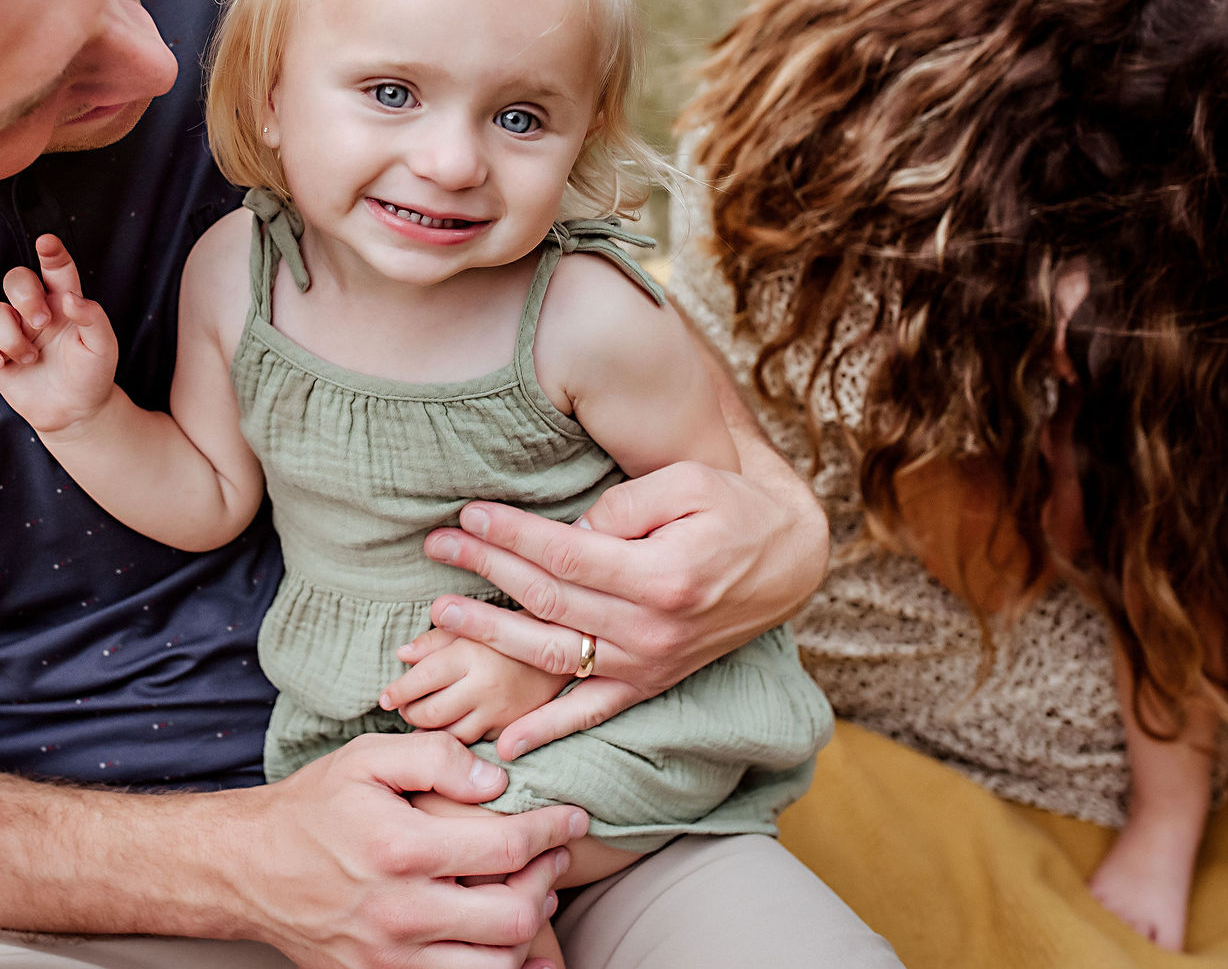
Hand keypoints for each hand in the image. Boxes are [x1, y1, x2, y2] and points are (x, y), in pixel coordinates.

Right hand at [0, 234, 118, 435]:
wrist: (75, 413)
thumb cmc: (92, 374)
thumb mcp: (104, 347)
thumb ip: (93, 318)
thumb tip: (71, 299)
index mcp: (63, 301)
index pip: (56, 268)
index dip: (51, 252)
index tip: (46, 242)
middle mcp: (34, 310)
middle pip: (15, 279)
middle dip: (24, 297)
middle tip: (42, 324)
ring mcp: (12, 331)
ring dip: (10, 337)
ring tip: (30, 359)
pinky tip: (0, 365)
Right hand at [229, 731, 581, 968]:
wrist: (247, 869)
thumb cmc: (312, 808)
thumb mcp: (365, 759)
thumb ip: (435, 758)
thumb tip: (496, 781)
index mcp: (400, 849)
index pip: (507, 849)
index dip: (553, 832)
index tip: (573, 819)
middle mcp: (399, 912)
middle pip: (513, 918)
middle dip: (547, 883)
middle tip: (553, 857)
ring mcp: (390, 957)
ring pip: (495, 966)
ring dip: (527, 931)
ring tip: (528, 894)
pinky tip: (509, 945)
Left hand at [380, 632, 571, 746]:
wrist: (573, 649)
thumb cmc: (516, 629)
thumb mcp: (478, 624)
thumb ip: (438, 639)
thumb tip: (402, 655)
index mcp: (472, 652)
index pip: (420, 679)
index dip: (397, 691)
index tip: (384, 697)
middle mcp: (485, 685)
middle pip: (429, 713)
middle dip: (409, 714)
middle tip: (403, 709)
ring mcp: (501, 712)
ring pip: (449, 736)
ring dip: (429, 732)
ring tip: (423, 720)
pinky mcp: (514, 730)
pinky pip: (473, 743)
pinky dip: (455, 740)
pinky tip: (450, 730)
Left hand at [422, 459, 826, 758]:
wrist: (789, 560)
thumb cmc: (735, 509)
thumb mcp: (689, 484)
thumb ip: (625, 506)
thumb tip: (569, 533)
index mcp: (661, 576)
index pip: (566, 557)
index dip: (512, 534)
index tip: (469, 514)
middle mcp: (652, 629)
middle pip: (549, 600)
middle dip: (487, 570)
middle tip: (438, 544)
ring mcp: (649, 663)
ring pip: (554, 654)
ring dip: (492, 637)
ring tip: (440, 615)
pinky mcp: (650, 682)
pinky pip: (591, 712)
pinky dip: (547, 731)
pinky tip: (503, 743)